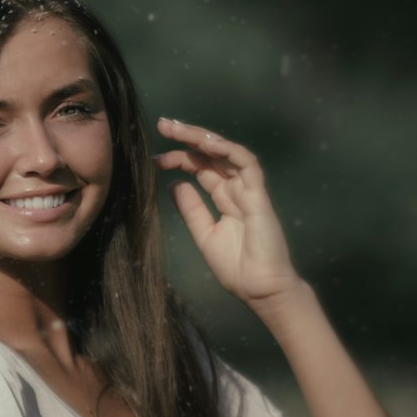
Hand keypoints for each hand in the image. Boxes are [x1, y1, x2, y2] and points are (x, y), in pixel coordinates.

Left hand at [153, 117, 302, 307]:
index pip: (202, 168)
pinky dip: (229, 150)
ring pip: (228, 153)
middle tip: (164, 125)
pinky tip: (208, 143)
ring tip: (178, 129)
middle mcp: (237, 190)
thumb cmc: (237, 269)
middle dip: (188, 138)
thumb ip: (192, 210)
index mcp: (225, 199)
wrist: (261, 291)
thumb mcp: (205, 235)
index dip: (180, 159)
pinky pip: (247, 164)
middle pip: (212, 156)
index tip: (155, 159)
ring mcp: (249, 191)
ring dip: (203, 138)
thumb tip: (175, 184)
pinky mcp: (259, 196)